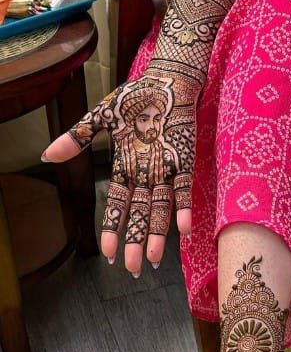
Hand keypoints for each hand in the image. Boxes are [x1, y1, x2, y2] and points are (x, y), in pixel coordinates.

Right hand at [42, 73, 194, 273]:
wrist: (167, 81)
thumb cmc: (136, 98)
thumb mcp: (102, 117)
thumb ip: (79, 138)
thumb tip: (45, 157)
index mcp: (125, 167)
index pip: (117, 205)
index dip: (113, 227)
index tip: (107, 253)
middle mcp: (146, 175)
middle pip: (139, 215)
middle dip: (135, 241)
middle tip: (133, 269)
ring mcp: (165, 170)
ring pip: (160, 209)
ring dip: (158, 234)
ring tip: (154, 259)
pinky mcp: (184, 162)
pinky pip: (183, 189)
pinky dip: (183, 208)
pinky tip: (183, 229)